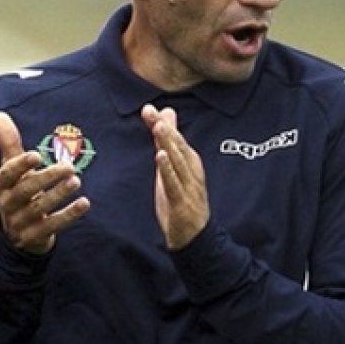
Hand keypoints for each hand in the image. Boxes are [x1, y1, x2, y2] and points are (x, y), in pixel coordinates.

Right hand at [0, 112, 90, 254]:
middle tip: (69, 166)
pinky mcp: (35, 236)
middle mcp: (9, 203)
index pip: (7, 175)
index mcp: (4, 185)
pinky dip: (69, 215)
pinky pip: (52, 226)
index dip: (20, 165)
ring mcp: (21, 222)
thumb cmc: (19, 192)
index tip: (36, 155)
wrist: (17, 234)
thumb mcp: (12, 169)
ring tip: (76, 181)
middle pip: (26, 191)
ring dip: (59, 195)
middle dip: (46, 178)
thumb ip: (9, 143)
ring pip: (40, 209)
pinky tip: (85, 203)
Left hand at [141, 104, 208, 250]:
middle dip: (165, 128)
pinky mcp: (181, 201)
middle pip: (178, 146)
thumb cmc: (182, 199)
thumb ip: (167, 142)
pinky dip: (168, 169)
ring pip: (178, 161)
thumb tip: (165, 115)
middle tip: (152, 112)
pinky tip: (161, 156)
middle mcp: (192, 171)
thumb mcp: (173, 168)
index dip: (163, 124)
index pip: (175, 139)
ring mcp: (188, 186)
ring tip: (159, 127)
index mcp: (190, 162)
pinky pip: (174, 182)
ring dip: (169, 143)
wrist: (194, 235)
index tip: (149, 109)